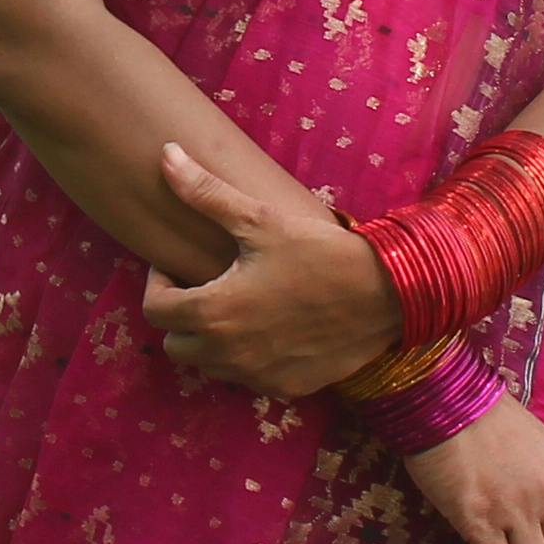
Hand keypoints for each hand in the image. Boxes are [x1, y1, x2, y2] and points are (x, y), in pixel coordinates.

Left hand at [143, 144, 404, 395]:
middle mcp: (228, 354)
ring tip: (236, 305)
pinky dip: (247, 358)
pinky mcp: (286, 387)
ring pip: (209, 366)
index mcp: (213, 312)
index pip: (155, 311)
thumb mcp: (259, 220)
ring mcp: (257, 377)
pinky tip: (270, 327)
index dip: (158, 284)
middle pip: (175, 346)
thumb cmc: (320, 253)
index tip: (177, 266)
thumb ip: (205, 193)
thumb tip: (166, 155)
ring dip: (211, 341)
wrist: (388, 295)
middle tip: (204, 287)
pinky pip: (248, 378)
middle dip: (180, 317)